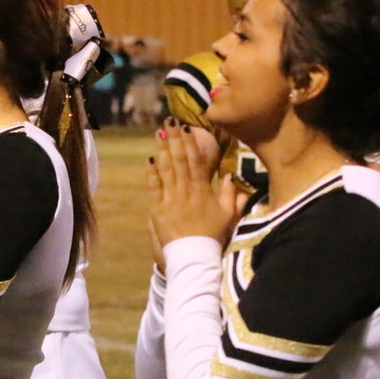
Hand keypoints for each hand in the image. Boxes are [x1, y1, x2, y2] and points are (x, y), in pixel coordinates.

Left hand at [148, 120, 242, 252]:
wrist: (195, 256)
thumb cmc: (213, 237)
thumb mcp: (228, 216)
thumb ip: (230, 195)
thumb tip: (228, 176)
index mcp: (204, 190)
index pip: (197, 161)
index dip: (192, 143)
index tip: (187, 128)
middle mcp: (187, 191)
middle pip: (180, 160)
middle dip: (175, 139)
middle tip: (170, 122)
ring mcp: (172, 199)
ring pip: (167, 170)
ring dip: (163, 150)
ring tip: (159, 133)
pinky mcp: (159, 210)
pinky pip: (155, 188)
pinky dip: (151, 173)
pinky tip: (149, 159)